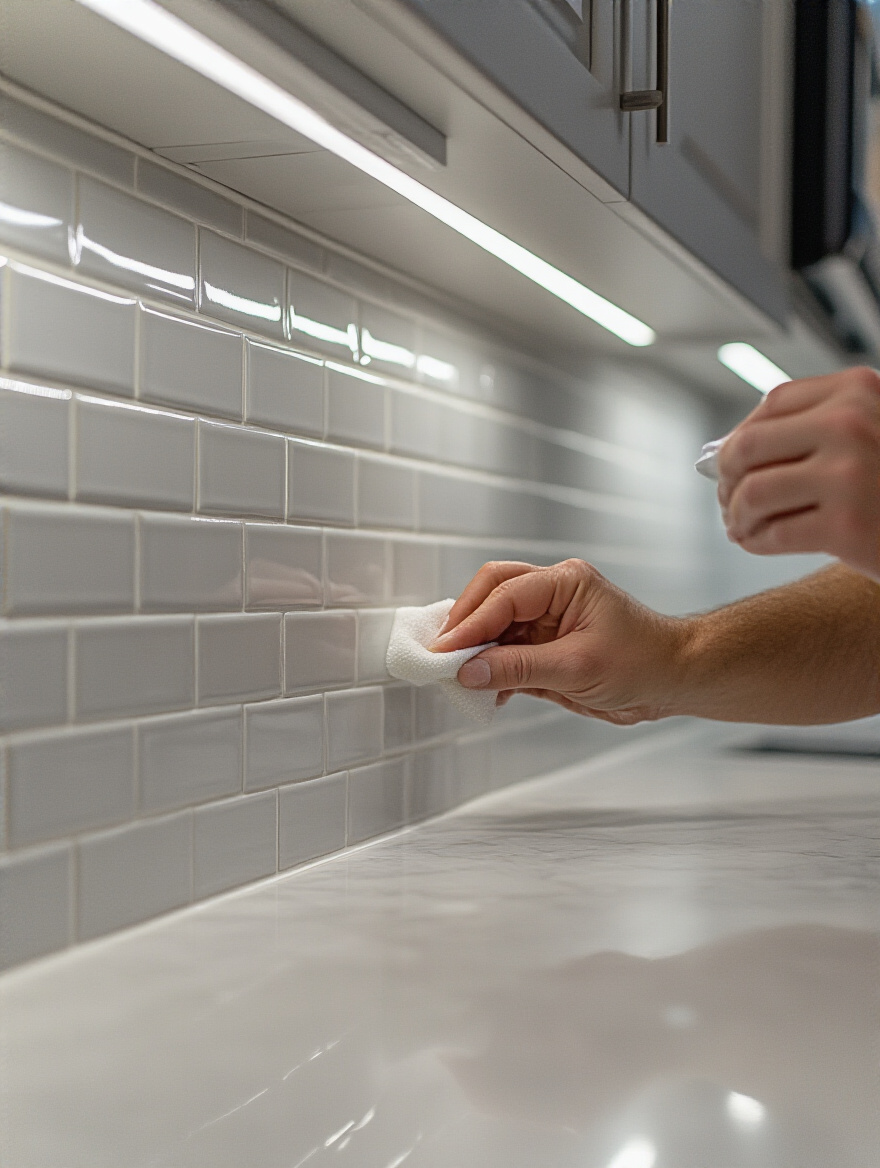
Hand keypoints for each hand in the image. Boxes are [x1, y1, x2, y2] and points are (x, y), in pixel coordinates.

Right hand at [431, 559, 686, 723]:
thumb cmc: (644, 663)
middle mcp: (552, 593)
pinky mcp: (545, 645)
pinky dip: (492, 669)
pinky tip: (485, 690)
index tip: (445, 652)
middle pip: (491, 594)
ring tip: (458, 677)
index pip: (503, 595)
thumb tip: (470, 671)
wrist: (675, 680)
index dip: (470, 624)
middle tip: (442, 656)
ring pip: (494, 623)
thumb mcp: (577, 669)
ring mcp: (547, 618)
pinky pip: (507, 650)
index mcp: (564, 582)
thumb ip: (519, 668)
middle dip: (465, 625)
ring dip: (476, 650)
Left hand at [718, 366, 879, 580]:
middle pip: (749, 446)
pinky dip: (754, 541)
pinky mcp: (847, 526)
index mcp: (859, 390)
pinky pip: (772, 533)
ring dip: (736, 516)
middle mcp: (852, 423)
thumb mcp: (872, 435)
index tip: (731, 462)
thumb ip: (817, 430)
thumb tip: (728, 453)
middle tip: (727, 500)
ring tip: (741, 527)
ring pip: (753, 492)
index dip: (741, 435)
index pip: (772, 404)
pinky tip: (757, 542)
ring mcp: (850, 474)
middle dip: (726, 479)